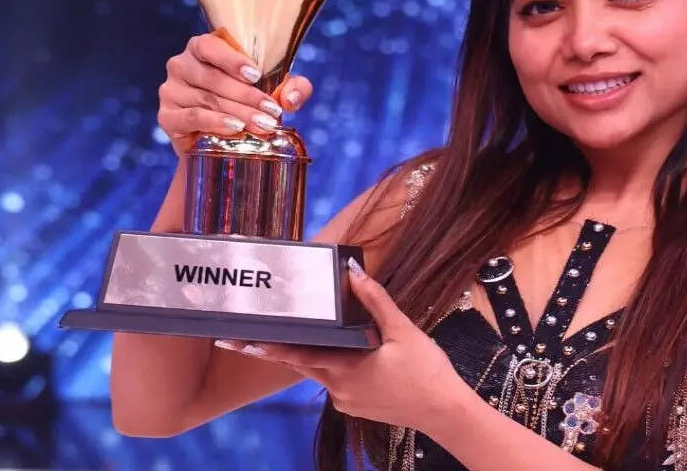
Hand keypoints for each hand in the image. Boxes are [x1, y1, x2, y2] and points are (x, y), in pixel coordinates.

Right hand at [158, 32, 313, 155]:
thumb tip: (292, 98)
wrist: (218, 141)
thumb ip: (291, 88)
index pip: (209, 45)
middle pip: (212, 78)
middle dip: (247, 96)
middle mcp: (181, 65)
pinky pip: (192, 117)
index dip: (232, 59)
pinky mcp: (167, 116)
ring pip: (207, 99)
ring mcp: (171, 91)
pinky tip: (235, 128)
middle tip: (272, 112)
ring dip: (238, 112)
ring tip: (263, 125)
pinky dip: (215, 122)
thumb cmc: (245, 104)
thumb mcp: (272, 91)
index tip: (257, 75)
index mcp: (202, 48)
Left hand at [215, 259, 471, 431]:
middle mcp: (339, 388)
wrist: (446, 412)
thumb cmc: (427, 372)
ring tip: (301, 336)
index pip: (297, 354)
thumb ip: (375, 301)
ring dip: (311, 355)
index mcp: (345, 367)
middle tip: (243, 339)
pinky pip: (336, 382)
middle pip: (301, 362)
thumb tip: (354, 272)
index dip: (268, 346)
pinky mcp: (356, 407)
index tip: (240, 341)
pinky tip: (347, 355)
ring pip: (320, 371)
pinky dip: (333, 366)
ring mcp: (346, 400)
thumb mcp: (403, 330)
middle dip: (275, 350)